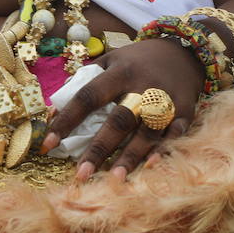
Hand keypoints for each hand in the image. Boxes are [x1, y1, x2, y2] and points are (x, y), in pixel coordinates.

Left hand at [41, 37, 204, 181]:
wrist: (184, 51)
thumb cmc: (138, 60)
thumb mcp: (112, 59)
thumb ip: (86, 79)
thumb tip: (54, 106)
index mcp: (119, 71)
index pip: (87, 96)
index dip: (67, 119)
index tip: (47, 143)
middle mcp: (142, 85)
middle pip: (118, 120)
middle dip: (99, 148)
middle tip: (81, 174)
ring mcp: (166, 100)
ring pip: (146, 132)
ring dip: (130, 157)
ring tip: (114, 181)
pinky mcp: (185, 111)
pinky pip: (174, 134)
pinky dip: (163, 151)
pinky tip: (150, 168)